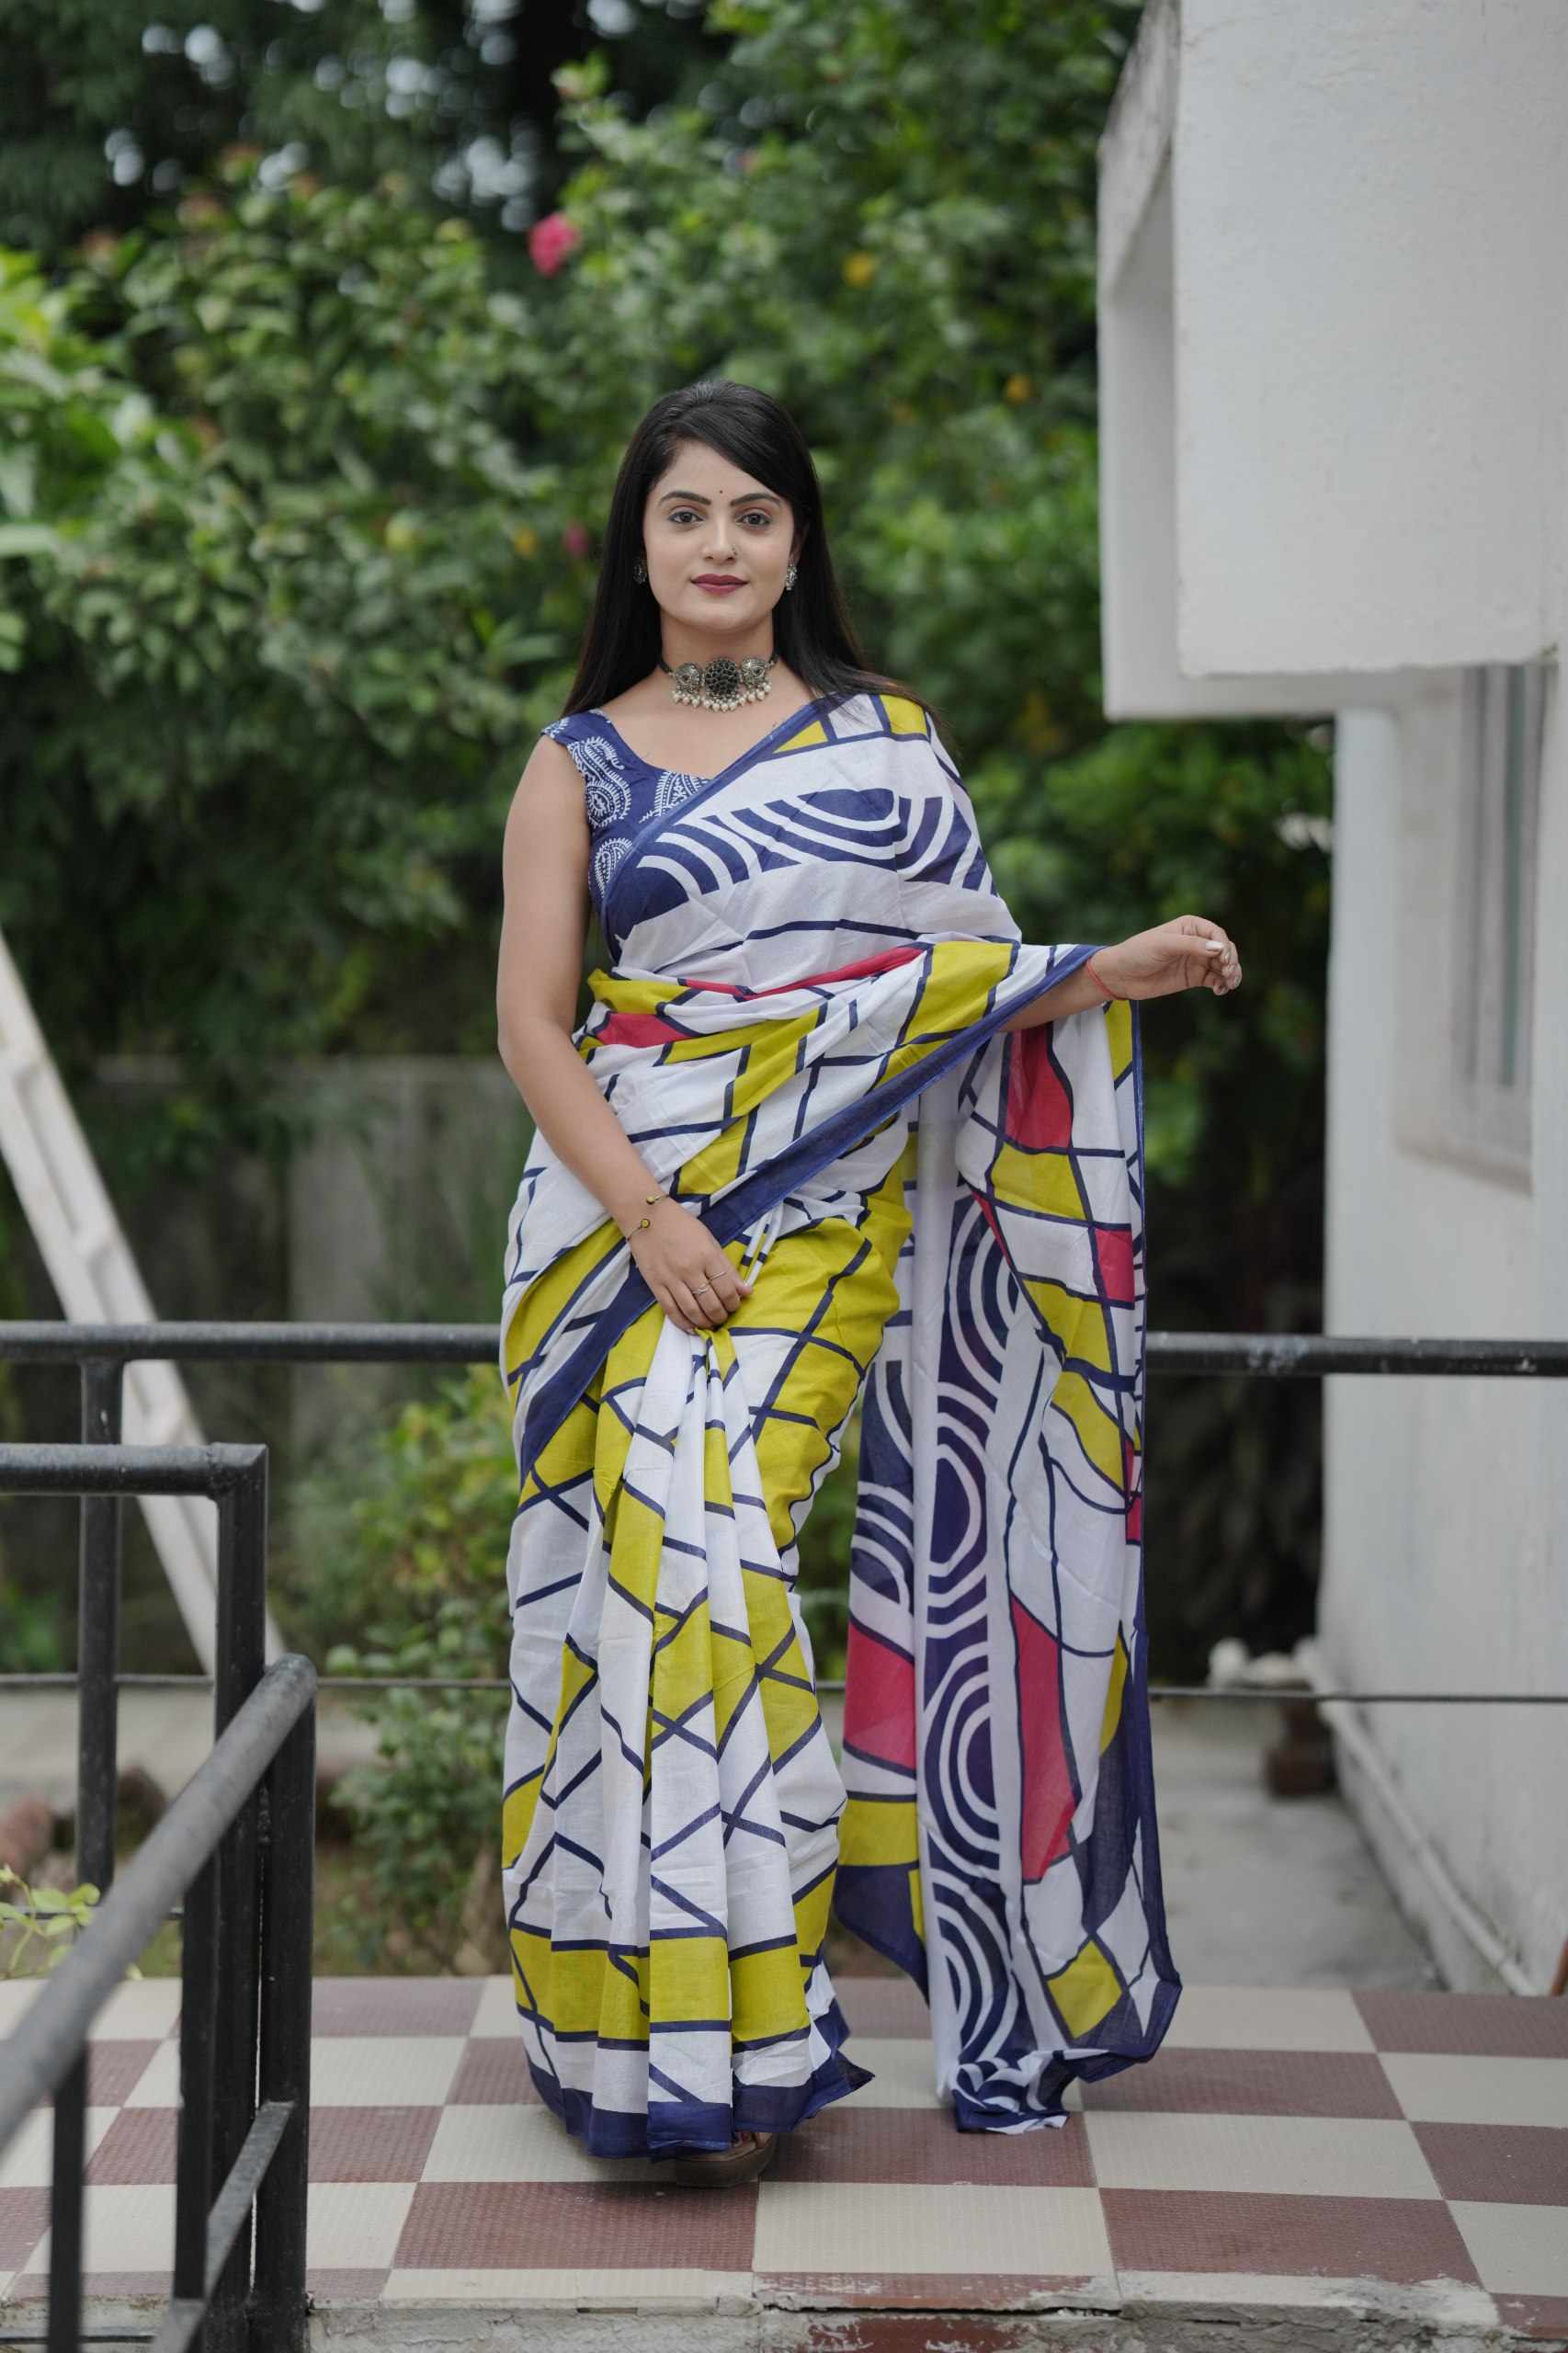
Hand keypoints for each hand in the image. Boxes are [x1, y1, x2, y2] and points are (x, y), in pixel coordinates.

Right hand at [627, 1196, 753, 1334]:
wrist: (647, 1219)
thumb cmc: (682, 1226)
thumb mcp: (710, 1241)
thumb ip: (727, 1268)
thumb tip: (746, 1291)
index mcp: (707, 1256)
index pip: (726, 1289)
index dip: (734, 1303)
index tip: (734, 1305)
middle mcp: (690, 1269)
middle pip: (711, 1303)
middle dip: (721, 1315)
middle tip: (723, 1316)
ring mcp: (671, 1279)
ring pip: (692, 1311)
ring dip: (705, 1322)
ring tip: (711, 1323)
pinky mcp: (655, 1286)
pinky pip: (671, 1311)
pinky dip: (683, 1323)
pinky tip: (691, 1327)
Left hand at [1093, 917, 1241, 1003]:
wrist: (1120, 975)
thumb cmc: (1137, 953)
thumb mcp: (1163, 945)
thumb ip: (1191, 945)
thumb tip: (1219, 948)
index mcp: (1190, 926)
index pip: (1216, 933)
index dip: (1224, 946)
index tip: (1223, 960)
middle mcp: (1196, 941)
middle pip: (1224, 949)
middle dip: (1231, 961)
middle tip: (1229, 975)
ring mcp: (1196, 960)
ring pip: (1223, 965)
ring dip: (1231, 974)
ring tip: (1229, 984)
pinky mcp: (1193, 977)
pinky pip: (1215, 980)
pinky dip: (1221, 984)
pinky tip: (1220, 990)